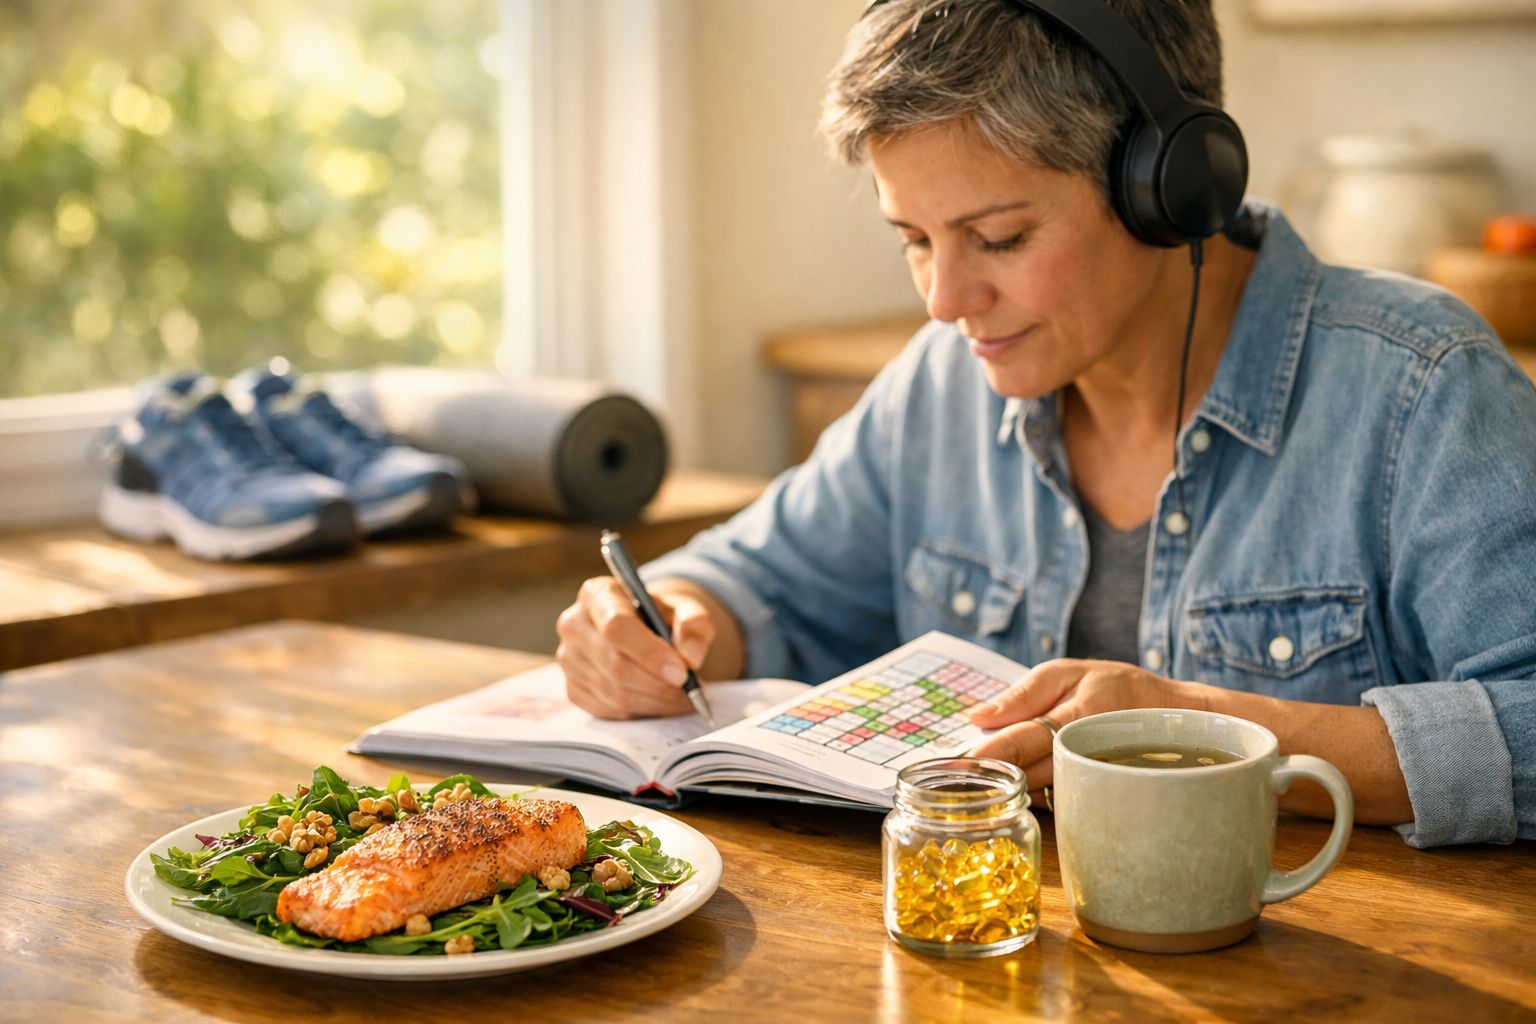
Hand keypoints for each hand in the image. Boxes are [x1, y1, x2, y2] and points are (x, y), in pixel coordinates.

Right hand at [555, 576, 715, 718]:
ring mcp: (569, 660)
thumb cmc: (662, 616)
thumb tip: (690, 657)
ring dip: (656, 702)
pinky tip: (662, 703)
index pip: (616, 626)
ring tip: (685, 698)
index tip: (682, 673)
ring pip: (614, 693)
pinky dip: (642, 712)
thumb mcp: (685, 608)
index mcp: (597, 594)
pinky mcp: (573, 689)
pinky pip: (610, 711)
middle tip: (693, 691)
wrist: (643, 630)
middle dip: (659, 685)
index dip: (649, 653)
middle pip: (615, 664)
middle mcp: (574, 625)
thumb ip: (695, 624)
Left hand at [968, 659, 1210, 798]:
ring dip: (1004, 789)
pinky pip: (1051, 798)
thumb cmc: (1118, 688)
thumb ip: (1024, 694)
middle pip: (1024, 774)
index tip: (953, 765)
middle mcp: (1082, 753)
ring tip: (969, 784)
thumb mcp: (1070, 673)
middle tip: (949, 780)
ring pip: (1035, 791)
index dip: (987, 755)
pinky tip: (1009, 785)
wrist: (1175, 719)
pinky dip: (1028, 792)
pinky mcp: (1090, 793)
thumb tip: (977, 715)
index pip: (1022, 741)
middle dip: (987, 778)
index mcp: (1076, 718)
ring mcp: (1089, 778)